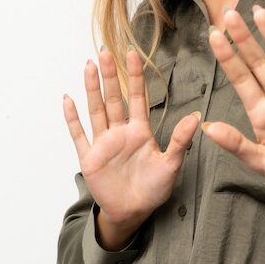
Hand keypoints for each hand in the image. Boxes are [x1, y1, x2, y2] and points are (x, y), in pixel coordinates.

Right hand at [63, 46, 199, 230]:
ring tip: (89, 66)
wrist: (133, 212)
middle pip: (113, 98)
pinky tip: (68, 100)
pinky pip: (79, 135)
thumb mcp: (171, 164)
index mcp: (140, 131)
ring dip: (92, 89)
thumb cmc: (153, 189)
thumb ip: (181, 141)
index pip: (137, 98)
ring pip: (96, 110)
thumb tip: (197, 117)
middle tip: (105, 51)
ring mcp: (103, 143)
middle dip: (110, 76)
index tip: (132, 55)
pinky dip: (72, 118)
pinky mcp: (89, 158)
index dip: (135, 77)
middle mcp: (120, 133)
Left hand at [202, 5, 264, 190]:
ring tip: (259, 12)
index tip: (214, 35)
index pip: (241, 78)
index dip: (227, 57)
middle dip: (244, 39)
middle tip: (229, 14)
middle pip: (259, 62)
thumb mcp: (261, 162)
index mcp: (261, 112)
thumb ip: (236, 144)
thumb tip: (207, 127)